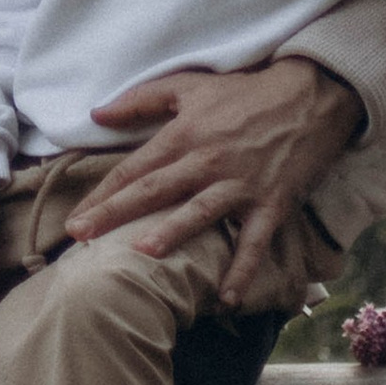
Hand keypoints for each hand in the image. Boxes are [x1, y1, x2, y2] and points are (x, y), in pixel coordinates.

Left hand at [63, 58, 361, 310]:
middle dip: (115, 214)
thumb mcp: (189, 86)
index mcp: (183, 135)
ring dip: (173, 233)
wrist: (311, 95)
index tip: (74, 220)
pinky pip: (255, 241)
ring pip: (200, 211)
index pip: (133, 170)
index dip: (102, 195)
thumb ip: (140, 100)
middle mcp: (207, 161)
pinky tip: (226, 298)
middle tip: (81, 237)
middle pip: (154, 191)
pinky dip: (242, 270)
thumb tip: (96, 114)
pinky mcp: (272, 202)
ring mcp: (240, 184)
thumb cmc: (245, 92)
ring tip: (144, 254)